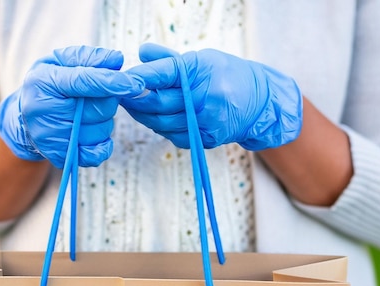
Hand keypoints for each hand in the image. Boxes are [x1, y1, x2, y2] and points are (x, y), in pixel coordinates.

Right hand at [0, 46, 144, 167]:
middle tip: (100, 97)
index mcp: (44, 82)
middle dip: (108, 101)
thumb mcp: (60, 62)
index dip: (112, 82)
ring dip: (105, 122)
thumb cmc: (48, 85)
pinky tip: (96, 134)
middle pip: (97, 109)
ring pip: (100, 131)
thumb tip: (117, 60)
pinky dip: (103, 145)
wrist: (24, 117)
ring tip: (91, 114)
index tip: (135, 83)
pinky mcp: (58, 156)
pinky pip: (94, 156)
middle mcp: (44, 111)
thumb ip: (89, 58)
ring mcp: (50, 137)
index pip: (83, 82)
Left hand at [120, 43, 302, 150]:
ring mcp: (206, 121)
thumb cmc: (228, 75)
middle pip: (158, 103)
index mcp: (201, 71)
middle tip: (120, 95)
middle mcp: (204, 97)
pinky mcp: (206, 139)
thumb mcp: (202, 58)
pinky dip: (160, 127)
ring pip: (162, 123)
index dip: (138, 77)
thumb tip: (142, 52)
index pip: (163, 73)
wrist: (259, 102)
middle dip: (134, 100)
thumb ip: (169, 59)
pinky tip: (155, 119)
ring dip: (143, 116)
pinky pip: (174, 135)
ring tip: (133, 106)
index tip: (122, 78)